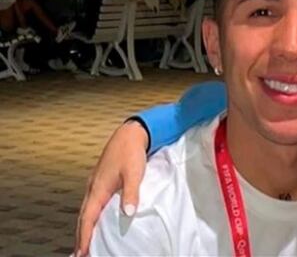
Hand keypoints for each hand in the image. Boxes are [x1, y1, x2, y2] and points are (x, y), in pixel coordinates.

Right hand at [74, 120, 148, 255]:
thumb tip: (128, 212)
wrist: (130, 134)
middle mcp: (93, 188)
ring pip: (86, 210)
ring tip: (84, 242)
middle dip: (80, 236)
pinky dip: (90, 216)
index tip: (82, 252)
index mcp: (98, 188)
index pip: (88, 218)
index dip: (84, 236)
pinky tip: (95, 220)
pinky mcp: (101, 180)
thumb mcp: (134, 173)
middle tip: (80, 254)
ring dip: (84, 227)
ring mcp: (95, 184)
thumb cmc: (131, 152)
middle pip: (82, 217)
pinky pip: (91, 203)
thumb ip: (131, 193)